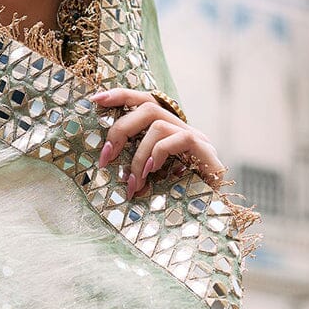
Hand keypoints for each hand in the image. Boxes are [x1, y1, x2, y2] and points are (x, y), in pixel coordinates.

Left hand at [90, 87, 224, 197]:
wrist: (212, 212)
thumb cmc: (177, 198)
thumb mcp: (150, 178)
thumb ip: (136, 164)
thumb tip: (108, 160)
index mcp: (168, 131)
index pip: (145, 101)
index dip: (121, 96)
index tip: (96, 100)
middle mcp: (182, 128)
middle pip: (148, 107)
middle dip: (121, 130)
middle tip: (106, 157)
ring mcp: (196, 137)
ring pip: (158, 125)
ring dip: (139, 155)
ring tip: (133, 182)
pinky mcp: (205, 150)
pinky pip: (178, 139)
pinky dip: (159, 153)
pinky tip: (152, 173)